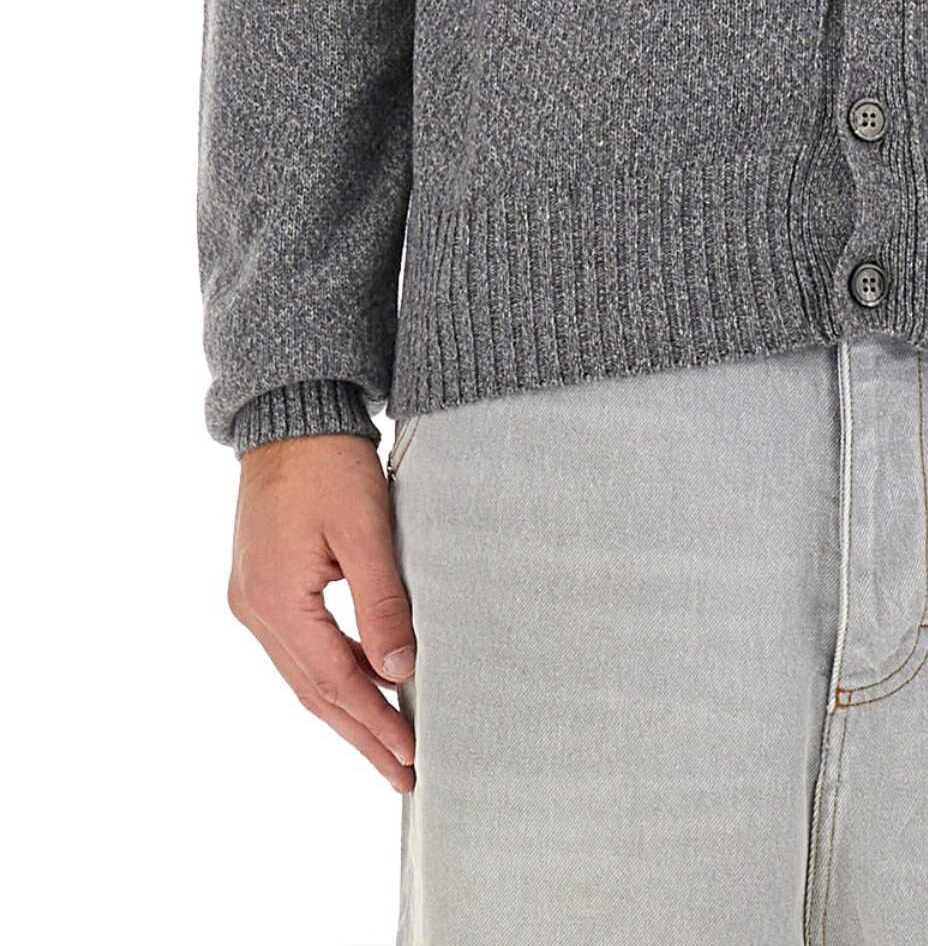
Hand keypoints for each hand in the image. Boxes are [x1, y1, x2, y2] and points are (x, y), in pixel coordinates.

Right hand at [227, 433, 417, 791]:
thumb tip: (398, 668)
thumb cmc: (329, 461)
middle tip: (403, 774)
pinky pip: (299, 650)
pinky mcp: (263, 585)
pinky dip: (332, 678)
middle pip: (314, 691)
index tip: (411, 753)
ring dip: (347, 713)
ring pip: (305, 675)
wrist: (290, 414)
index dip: (374, 720)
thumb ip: (380, 600)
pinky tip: (360, 691)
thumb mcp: (364, 527)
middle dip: (361, 734)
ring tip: (387, 750)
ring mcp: (253, 599)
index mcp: (275, 599)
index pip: (332, 681)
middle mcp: (254, 609)